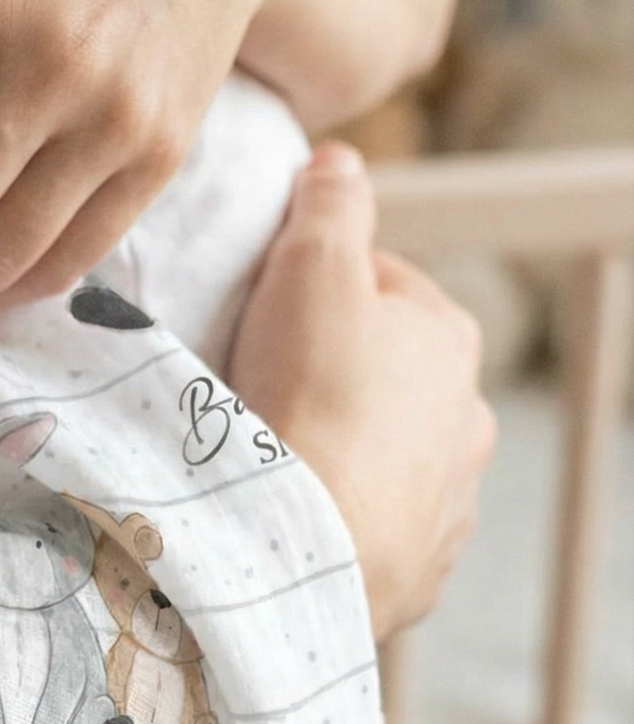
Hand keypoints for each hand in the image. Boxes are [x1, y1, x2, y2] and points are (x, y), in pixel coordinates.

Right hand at [228, 145, 496, 638]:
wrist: (307, 546)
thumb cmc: (307, 396)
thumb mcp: (309, 270)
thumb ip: (328, 204)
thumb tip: (341, 160)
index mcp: (447, 334)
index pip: (377, 279)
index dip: (311, 284)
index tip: (259, 308)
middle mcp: (467, 414)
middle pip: (383, 367)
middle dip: (329, 366)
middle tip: (256, 378)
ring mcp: (448, 495)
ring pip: (383, 448)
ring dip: (338, 441)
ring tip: (271, 450)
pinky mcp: (419, 563)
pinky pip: (371, 518)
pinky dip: (339, 508)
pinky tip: (289, 506)